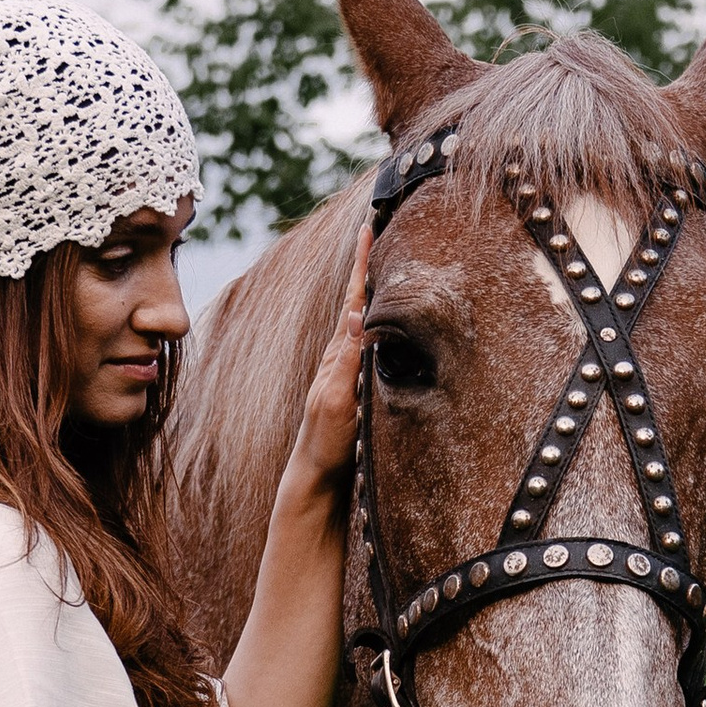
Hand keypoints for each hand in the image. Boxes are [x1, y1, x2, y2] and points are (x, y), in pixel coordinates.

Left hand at [285, 231, 366, 488]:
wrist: (316, 478)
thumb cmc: (325, 443)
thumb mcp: (335, 400)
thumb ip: (346, 360)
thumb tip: (356, 315)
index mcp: (338, 353)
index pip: (354, 299)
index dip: (363, 264)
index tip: (369, 227)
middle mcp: (343, 356)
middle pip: (360, 300)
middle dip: (371, 265)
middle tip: (382, 228)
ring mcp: (349, 370)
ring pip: (366, 320)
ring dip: (377, 291)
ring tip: (389, 261)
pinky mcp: (357, 386)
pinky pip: (371, 343)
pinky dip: (380, 323)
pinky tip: (387, 319)